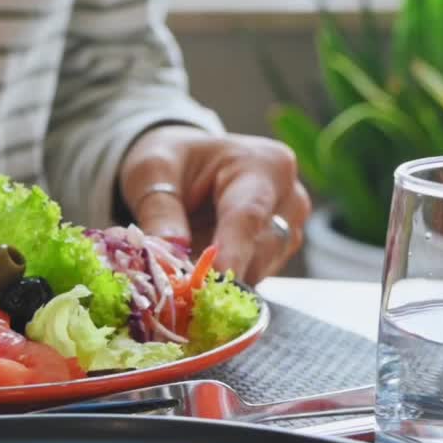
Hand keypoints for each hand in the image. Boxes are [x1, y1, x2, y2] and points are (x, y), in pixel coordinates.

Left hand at [119, 126, 310, 284]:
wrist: (186, 164)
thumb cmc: (173, 160)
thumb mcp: (153, 170)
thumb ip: (160, 210)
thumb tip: (171, 256)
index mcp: (264, 166)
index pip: (249, 215)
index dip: (233, 251)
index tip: (217, 278)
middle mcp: (289, 198)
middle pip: (259, 250)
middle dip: (217, 271)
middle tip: (175, 282)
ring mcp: (288, 228)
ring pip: (257, 271)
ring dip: (218, 277)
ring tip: (183, 264)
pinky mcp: (278, 254)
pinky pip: (253, 278)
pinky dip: (223, 281)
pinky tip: (200, 270)